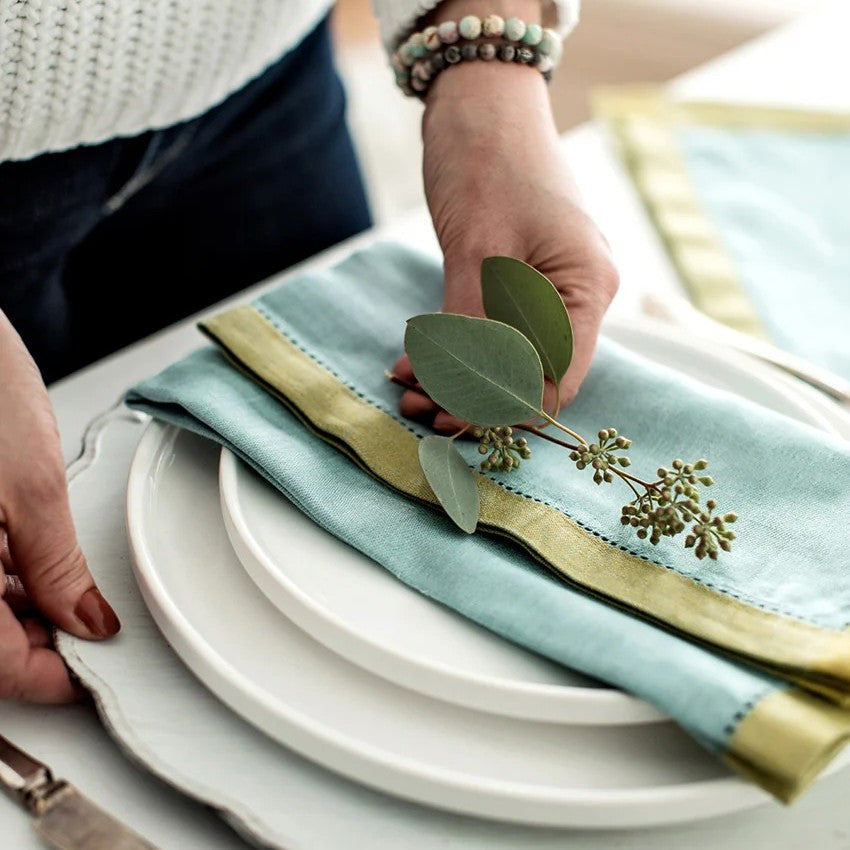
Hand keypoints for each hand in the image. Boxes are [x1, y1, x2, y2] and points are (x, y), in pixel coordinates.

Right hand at [0, 310, 119, 702]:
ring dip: (24, 614)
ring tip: (72, 592)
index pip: (0, 669)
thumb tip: (88, 623)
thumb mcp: (29, 484)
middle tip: (93, 627)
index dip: (54, 679)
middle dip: (40, 643)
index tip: (97, 670)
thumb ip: (55, 565)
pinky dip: (4, 581)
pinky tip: (32, 565)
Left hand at [394, 44, 618, 431]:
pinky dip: (452, 347)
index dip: (505, 410)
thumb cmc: (488, 160)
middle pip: (529, 374)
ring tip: (406, 384)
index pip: (557, 381)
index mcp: (586, 289)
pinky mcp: (515, 282)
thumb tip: (460, 398)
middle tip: (416, 404)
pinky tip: (412, 360)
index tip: (452, 423)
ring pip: (504, 356)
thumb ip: (472, 328)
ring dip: (456, 375)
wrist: (478, 100)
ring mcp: (546, 289)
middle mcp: (574, 296)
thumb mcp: (476, 250)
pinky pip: (487, 331)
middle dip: (472, 396)